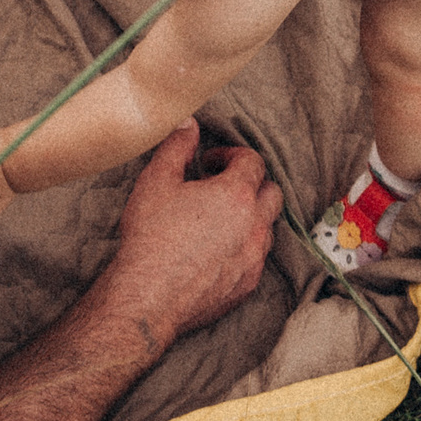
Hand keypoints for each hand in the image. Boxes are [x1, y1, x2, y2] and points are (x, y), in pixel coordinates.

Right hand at [98, 124, 279, 338]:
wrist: (149, 296)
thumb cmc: (151, 237)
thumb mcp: (156, 181)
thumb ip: (176, 146)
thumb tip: (188, 124)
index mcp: (236, 195)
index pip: (252, 161)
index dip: (230, 155)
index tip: (208, 163)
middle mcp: (254, 225)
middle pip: (271, 193)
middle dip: (250, 183)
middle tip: (219, 187)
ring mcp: (254, 258)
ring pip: (267, 227)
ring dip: (250, 216)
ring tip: (217, 218)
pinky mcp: (247, 284)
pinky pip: (256, 257)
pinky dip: (243, 246)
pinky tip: (216, 249)